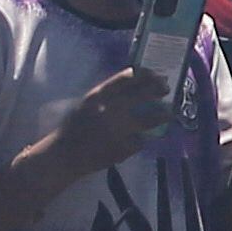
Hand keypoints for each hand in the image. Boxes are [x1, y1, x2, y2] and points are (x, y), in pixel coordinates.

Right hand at [43, 64, 176, 182]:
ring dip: (163, 115)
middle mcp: (111, 109)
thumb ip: (107, 95)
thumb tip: (135, 84)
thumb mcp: (86, 105)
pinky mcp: (126, 147)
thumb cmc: (73, 128)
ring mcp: (120, 129)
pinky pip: (141, 140)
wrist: (64, 156)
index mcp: (98, 96)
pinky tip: (136, 139)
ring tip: (167, 114)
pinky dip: (140, 139)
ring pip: (152, 118)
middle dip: (159, 88)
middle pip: (145, 93)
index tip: (155, 74)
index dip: (147, 74)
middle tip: (166, 88)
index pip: (129, 77)